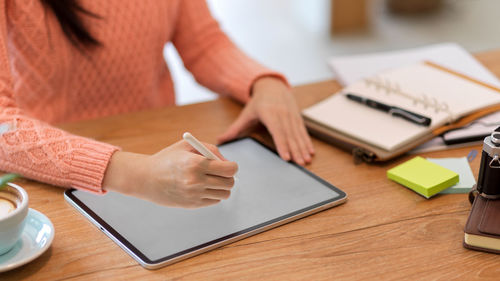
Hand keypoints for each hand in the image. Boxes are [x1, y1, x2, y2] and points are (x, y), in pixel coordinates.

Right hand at [103, 140, 237, 207]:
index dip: (232, 167)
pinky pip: (214, 201)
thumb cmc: (168, 159)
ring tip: (212, 180)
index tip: (230, 165)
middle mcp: (196, 181)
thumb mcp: (187, 146)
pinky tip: (203, 187)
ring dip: (222, 187)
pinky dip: (213, 194)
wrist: (146, 178)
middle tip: (222, 173)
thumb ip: (210, 150)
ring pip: (224, 194)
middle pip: (229, 183)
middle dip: (229, 177)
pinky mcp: (192, 204)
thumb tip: (227, 162)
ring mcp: (194, 195)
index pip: (228, 169)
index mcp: (196, 164)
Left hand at [218, 77, 313, 164]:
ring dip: (303, 148)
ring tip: (306, 161)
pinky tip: (310, 152)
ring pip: (298, 135)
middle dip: (296, 150)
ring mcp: (292, 115)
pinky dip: (307, 142)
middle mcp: (282, 114)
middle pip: (290, 135)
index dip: (282, 145)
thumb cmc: (258, 102)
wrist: (273, 86)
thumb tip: (220, 140)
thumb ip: (235, 129)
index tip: (286, 157)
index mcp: (269, 113)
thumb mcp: (246, 114)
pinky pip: (303, 132)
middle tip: (300, 164)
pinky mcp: (297, 117)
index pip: (277, 132)